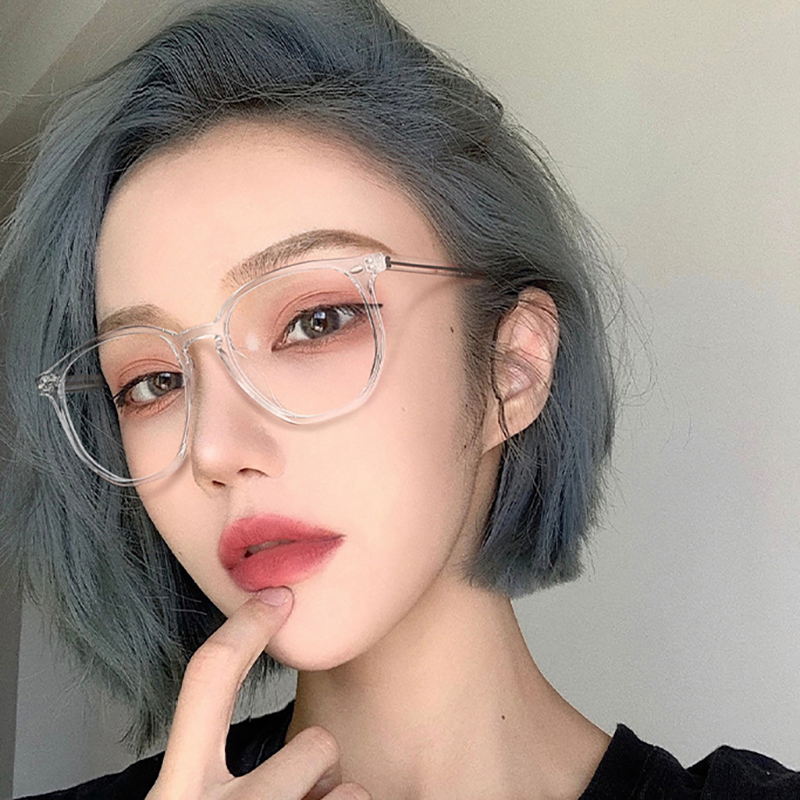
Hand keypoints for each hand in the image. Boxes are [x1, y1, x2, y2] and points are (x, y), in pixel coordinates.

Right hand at [146, 588, 370, 798]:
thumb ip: (203, 768)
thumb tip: (267, 737)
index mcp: (176, 793)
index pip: (208, 679)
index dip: (245, 627)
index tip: (277, 597)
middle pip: (315, 742)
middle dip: (320, 754)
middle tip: (305, 784)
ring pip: (344, 785)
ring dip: (327, 795)